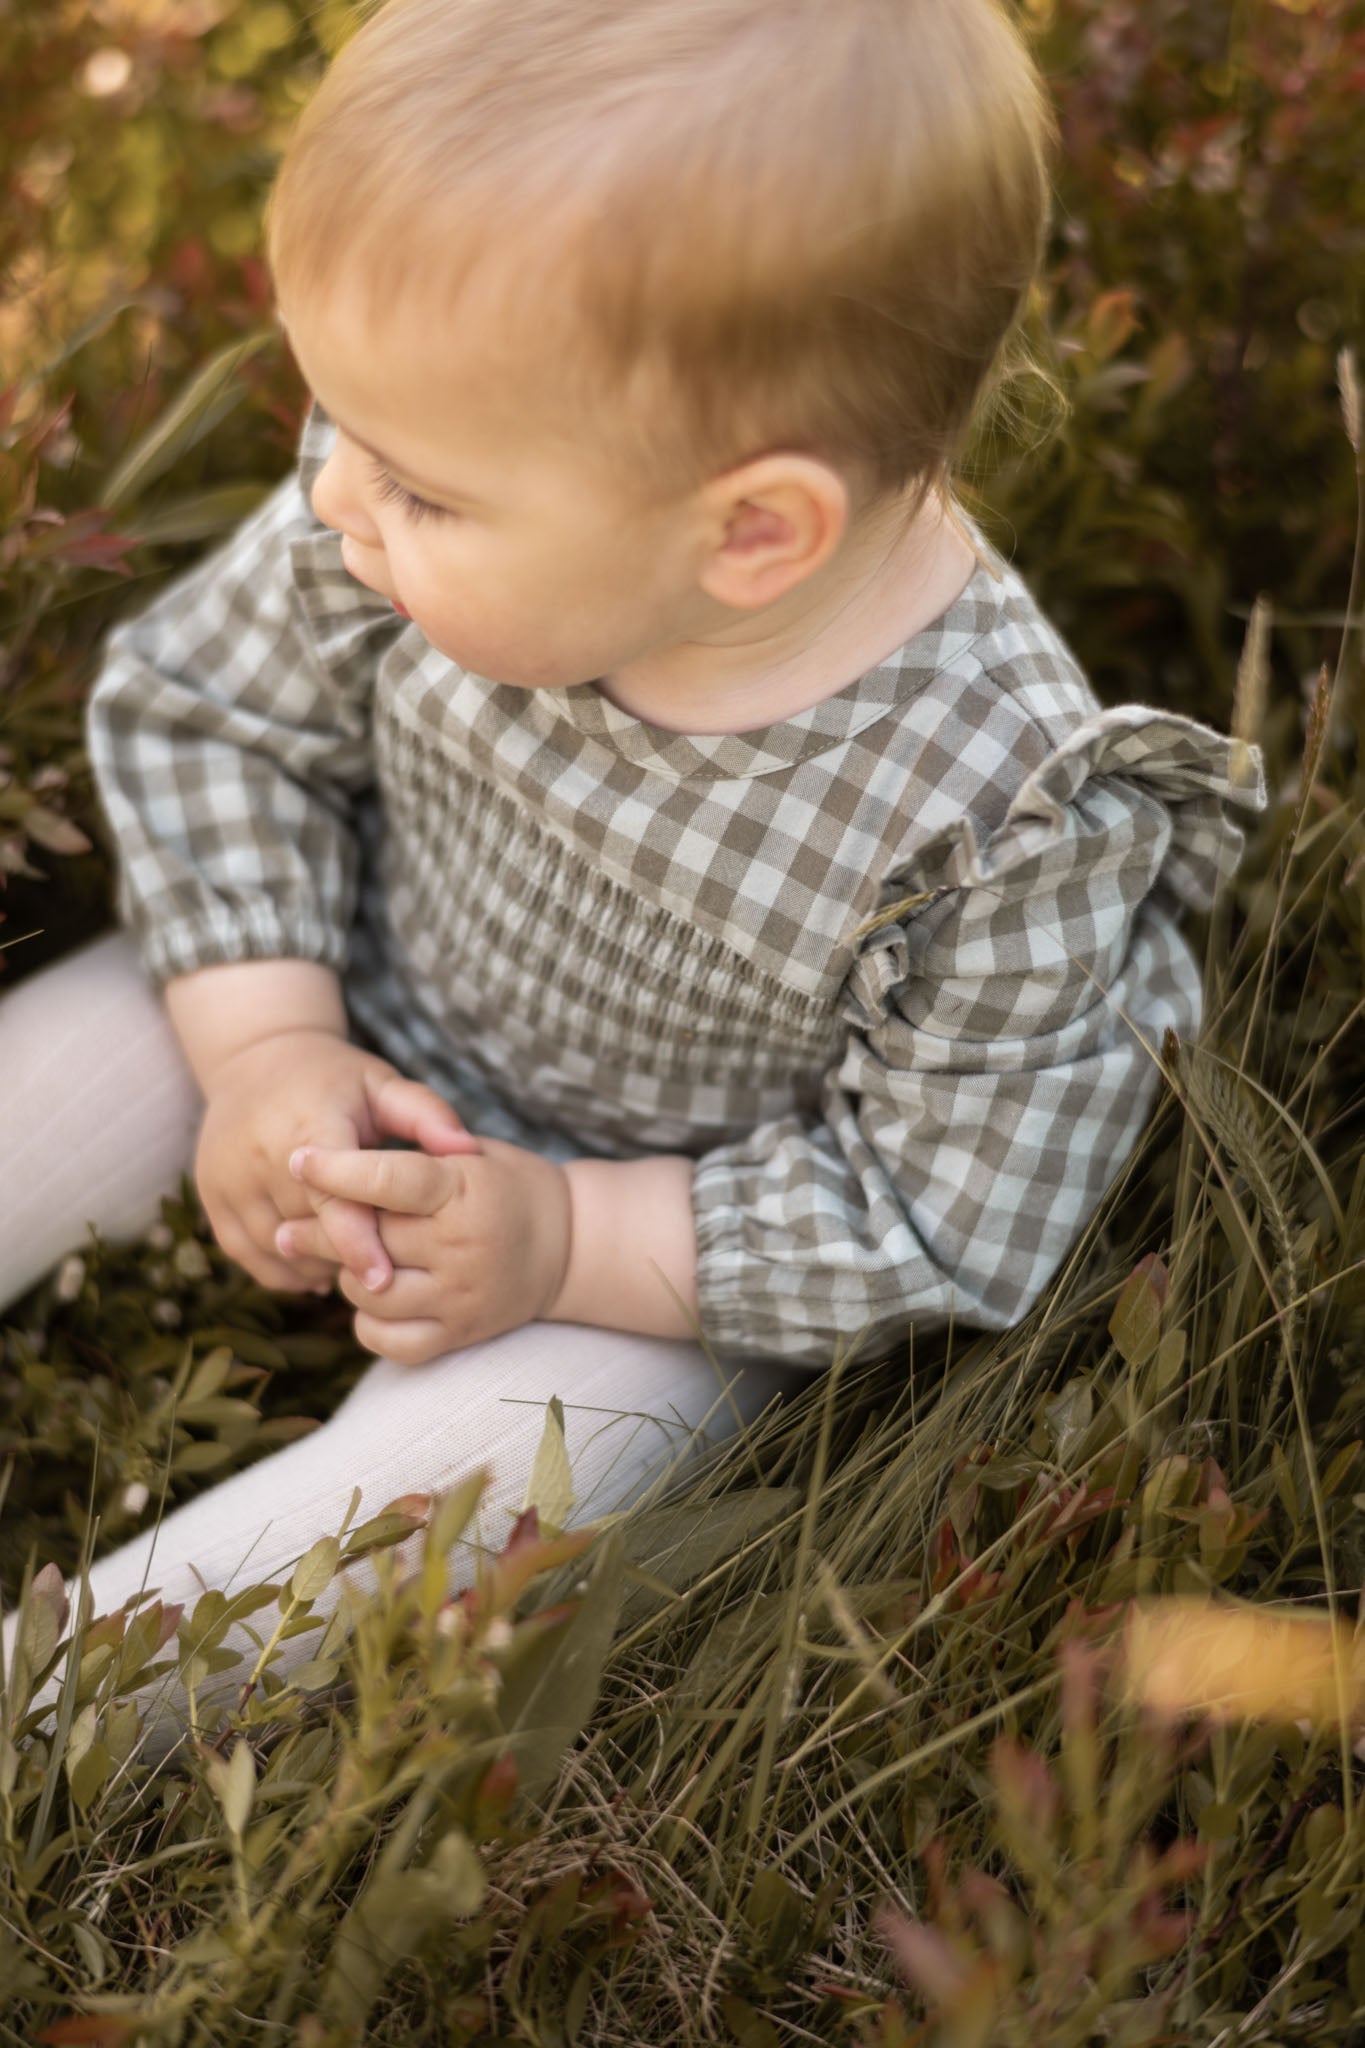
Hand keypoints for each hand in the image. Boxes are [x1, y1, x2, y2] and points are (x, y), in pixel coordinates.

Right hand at [194, 1030, 481, 1294]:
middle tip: (384, 1274)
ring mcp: (227, 1178)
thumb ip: (428, 1116)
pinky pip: (247, 1254)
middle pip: (307, 1231)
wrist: (255, 1058)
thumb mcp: (383, 1084)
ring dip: (314, 1267)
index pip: (333, 1200)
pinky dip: (282, 1270)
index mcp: (309, 1126)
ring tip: (352, 1270)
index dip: (359, 1244)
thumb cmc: (335, 1079)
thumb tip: (470, 1152)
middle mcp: (260, 1155)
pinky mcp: (209, 1196)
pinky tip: (315, 1268)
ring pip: (275, 1250)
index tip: (384, 1280)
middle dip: (345, 1258)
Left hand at [279, 1137, 572, 1362]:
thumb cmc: (507, 1186)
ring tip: (341, 1260)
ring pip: (369, 1295)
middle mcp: (461, 1247)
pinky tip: (368, 1299)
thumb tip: (334, 1165)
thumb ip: (412, 1158)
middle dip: (320, 1232)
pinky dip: (368, 1322)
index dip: (338, 1170)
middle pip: (368, 1241)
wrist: (568, 1245)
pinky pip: (391, 1340)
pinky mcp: (459, 1333)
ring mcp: (460, 1295)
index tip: (298, 1159)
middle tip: (287, 1226)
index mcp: (464, 1191)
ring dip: (345, 1277)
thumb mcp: (471, 1153)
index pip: (391, 1181)